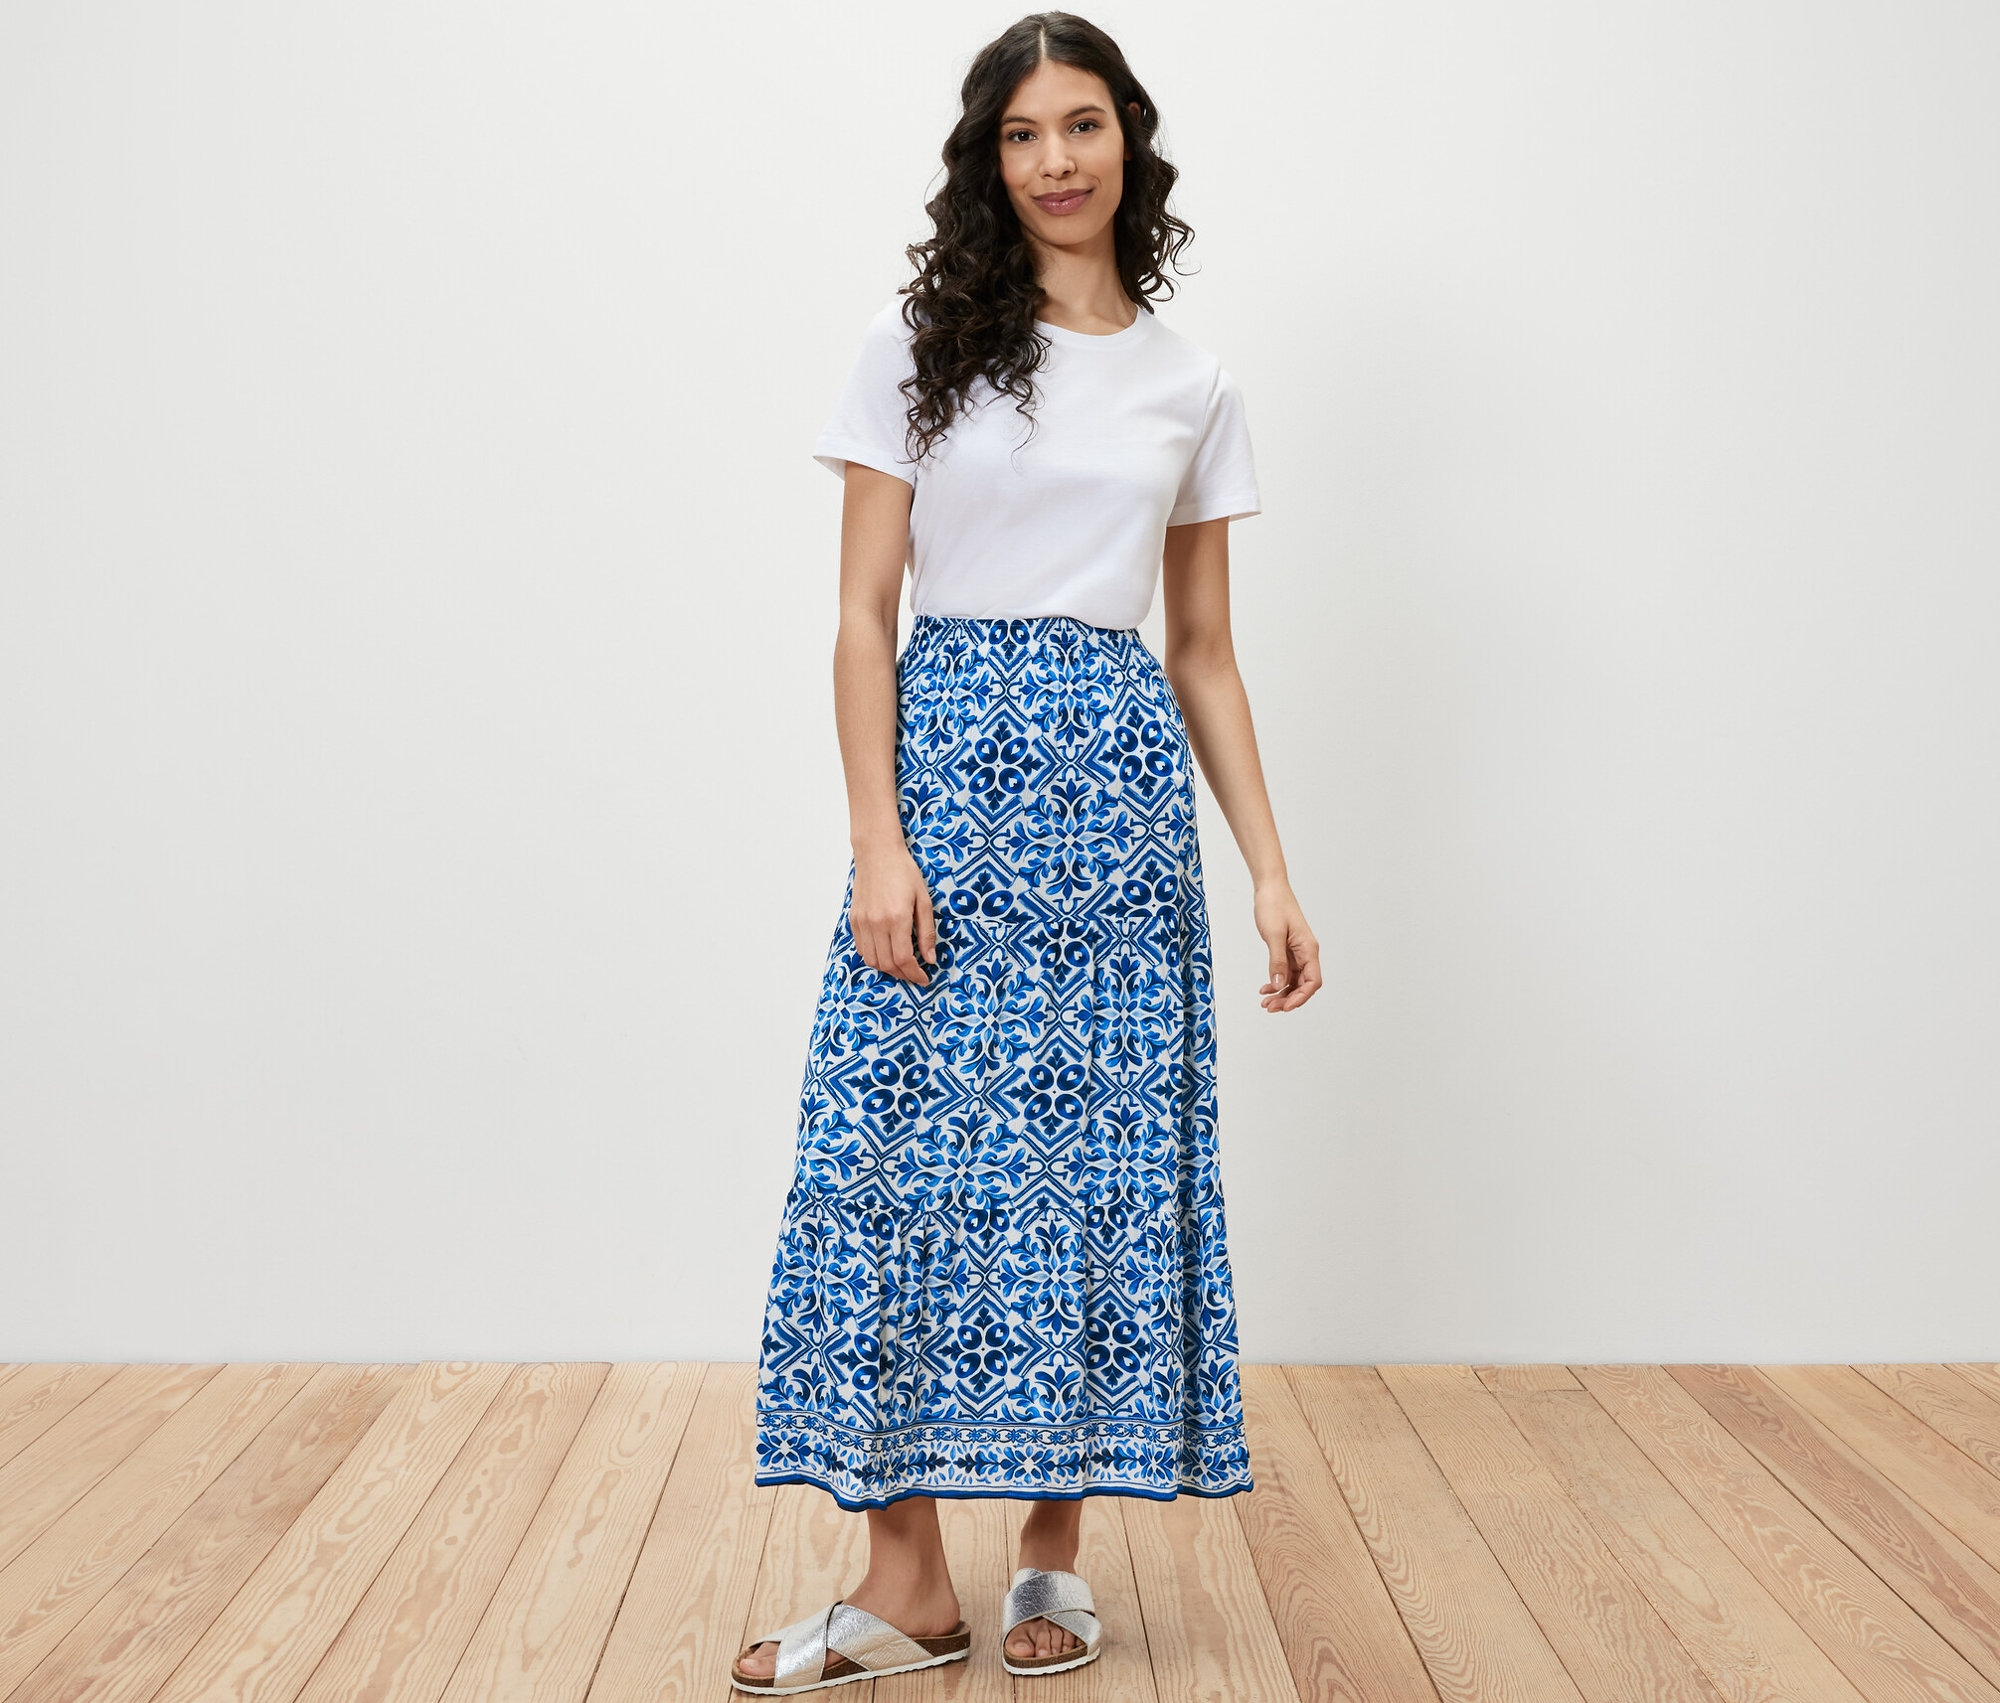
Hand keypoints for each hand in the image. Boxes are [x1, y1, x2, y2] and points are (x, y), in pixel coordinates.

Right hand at [851, 844, 938, 985]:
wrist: (877, 853)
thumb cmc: (903, 872)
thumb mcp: (923, 900)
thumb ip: (927, 932)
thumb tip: (930, 958)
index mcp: (897, 918)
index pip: (904, 959)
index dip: (915, 974)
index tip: (924, 978)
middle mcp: (876, 923)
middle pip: (887, 964)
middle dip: (903, 975)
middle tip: (915, 975)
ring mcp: (862, 922)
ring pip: (872, 960)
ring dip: (888, 969)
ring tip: (902, 967)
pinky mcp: (854, 919)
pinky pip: (861, 949)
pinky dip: (874, 958)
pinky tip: (886, 954)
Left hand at [1253, 881, 1321, 1010]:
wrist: (1269, 887)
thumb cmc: (1274, 905)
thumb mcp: (1273, 934)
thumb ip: (1277, 960)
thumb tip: (1278, 984)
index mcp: (1309, 948)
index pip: (1312, 981)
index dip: (1301, 997)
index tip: (1285, 1006)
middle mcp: (1306, 952)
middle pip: (1303, 985)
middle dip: (1288, 999)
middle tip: (1269, 1007)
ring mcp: (1297, 952)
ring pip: (1294, 980)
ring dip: (1281, 993)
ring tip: (1265, 1002)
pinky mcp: (1287, 949)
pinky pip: (1286, 972)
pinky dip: (1277, 982)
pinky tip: (1265, 987)